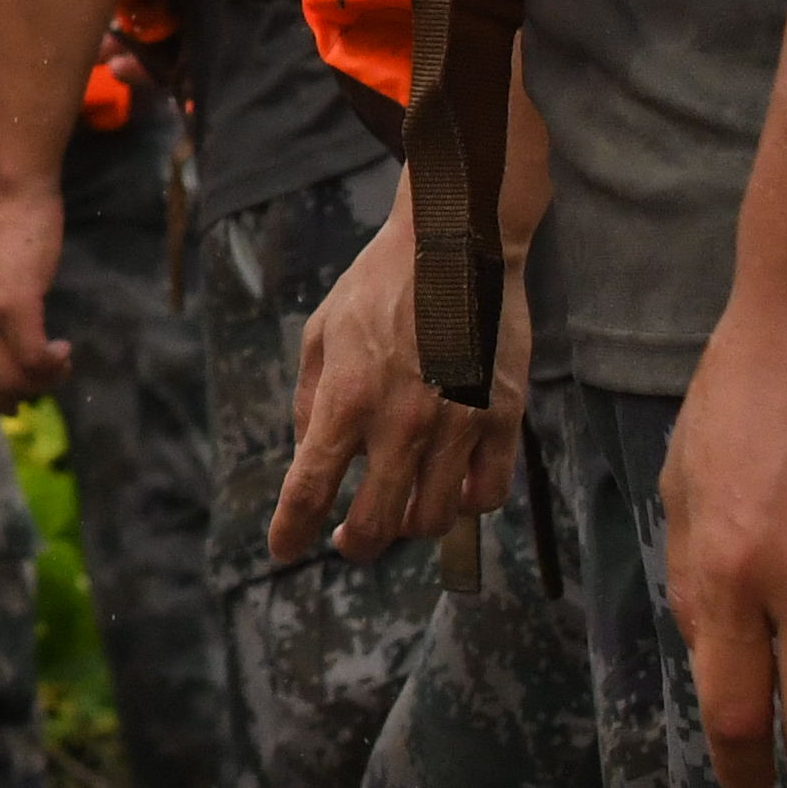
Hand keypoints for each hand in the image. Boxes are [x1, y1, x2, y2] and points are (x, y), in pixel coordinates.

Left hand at [0, 173, 72, 410]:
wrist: (10, 192)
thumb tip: (1, 352)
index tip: (11, 398)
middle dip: (14, 398)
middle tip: (42, 386)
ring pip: (9, 376)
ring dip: (39, 383)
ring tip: (59, 367)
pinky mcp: (14, 301)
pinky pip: (32, 355)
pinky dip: (51, 365)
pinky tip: (63, 352)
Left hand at [276, 191, 513, 560]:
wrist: (458, 238)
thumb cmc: (381, 282)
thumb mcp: (322, 332)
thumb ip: (310, 401)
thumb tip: (308, 457)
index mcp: (346, 398)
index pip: (308, 491)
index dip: (291, 533)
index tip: (285, 549)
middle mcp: (401, 422)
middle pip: (374, 526)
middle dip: (354, 543)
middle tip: (349, 537)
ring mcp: (457, 424)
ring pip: (432, 521)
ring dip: (410, 525)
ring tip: (402, 506)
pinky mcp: (501, 417)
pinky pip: (488, 495)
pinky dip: (467, 505)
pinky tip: (454, 489)